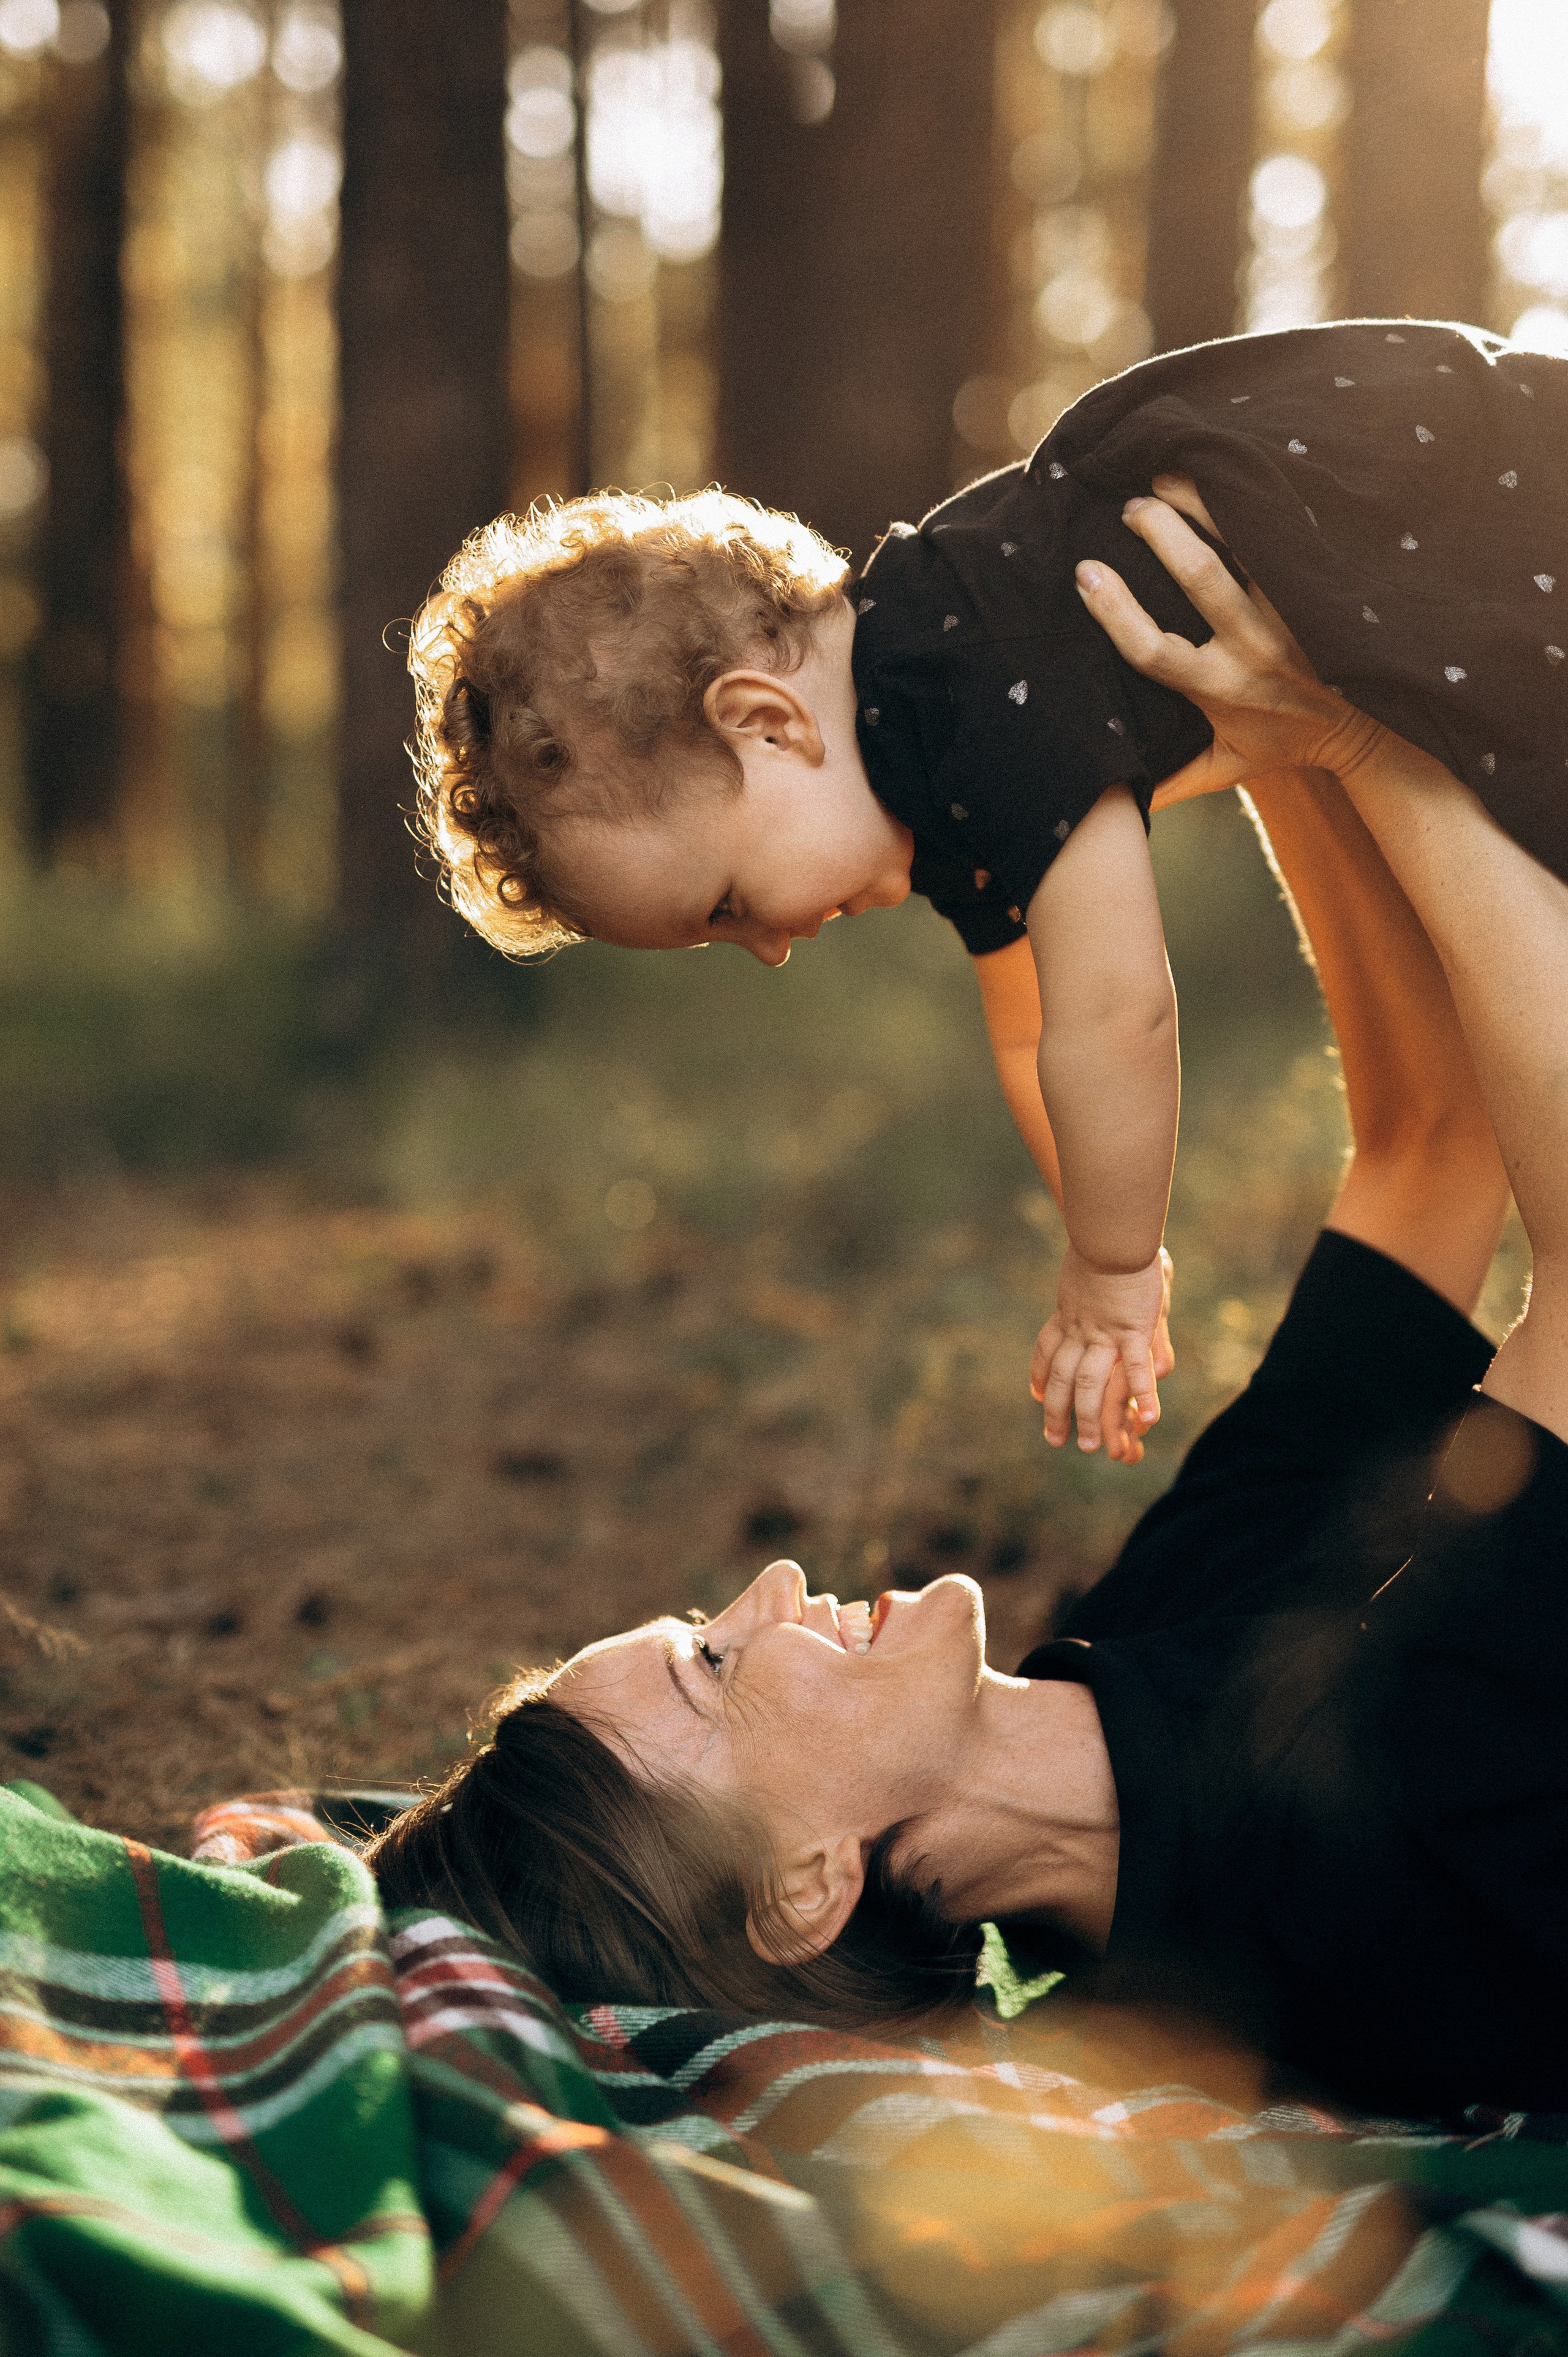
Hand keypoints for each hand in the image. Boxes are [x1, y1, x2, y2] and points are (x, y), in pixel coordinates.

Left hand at [1031, 1245, 1173, 1459]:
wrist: (1110, 1231)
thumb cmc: (1104, 1240)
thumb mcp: (1086, 1264)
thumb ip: (1087, 1283)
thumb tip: (1090, 1291)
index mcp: (1067, 1312)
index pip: (1046, 1350)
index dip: (1040, 1375)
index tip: (1036, 1395)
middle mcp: (1080, 1329)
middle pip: (1062, 1379)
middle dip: (1056, 1412)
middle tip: (1053, 1440)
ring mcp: (1105, 1334)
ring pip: (1090, 1385)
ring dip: (1090, 1418)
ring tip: (1092, 1447)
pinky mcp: (1132, 1331)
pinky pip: (1136, 1371)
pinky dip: (1142, 1397)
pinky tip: (1146, 1421)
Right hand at [1076, 490, 1386, 790]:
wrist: (1370, 727)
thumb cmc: (1285, 745)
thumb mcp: (1225, 769)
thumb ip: (1170, 781)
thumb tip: (1110, 800)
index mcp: (1219, 690)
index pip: (1154, 650)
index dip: (1115, 611)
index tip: (1086, 573)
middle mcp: (1254, 648)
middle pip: (1201, 575)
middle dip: (1159, 530)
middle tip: (1129, 506)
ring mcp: (1290, 613)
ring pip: (1247, 542)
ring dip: (1205, 501)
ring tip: (1169, 474)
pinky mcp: (1317, 588)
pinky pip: (1280, 536)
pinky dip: (1252, 503)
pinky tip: (1226, 474)